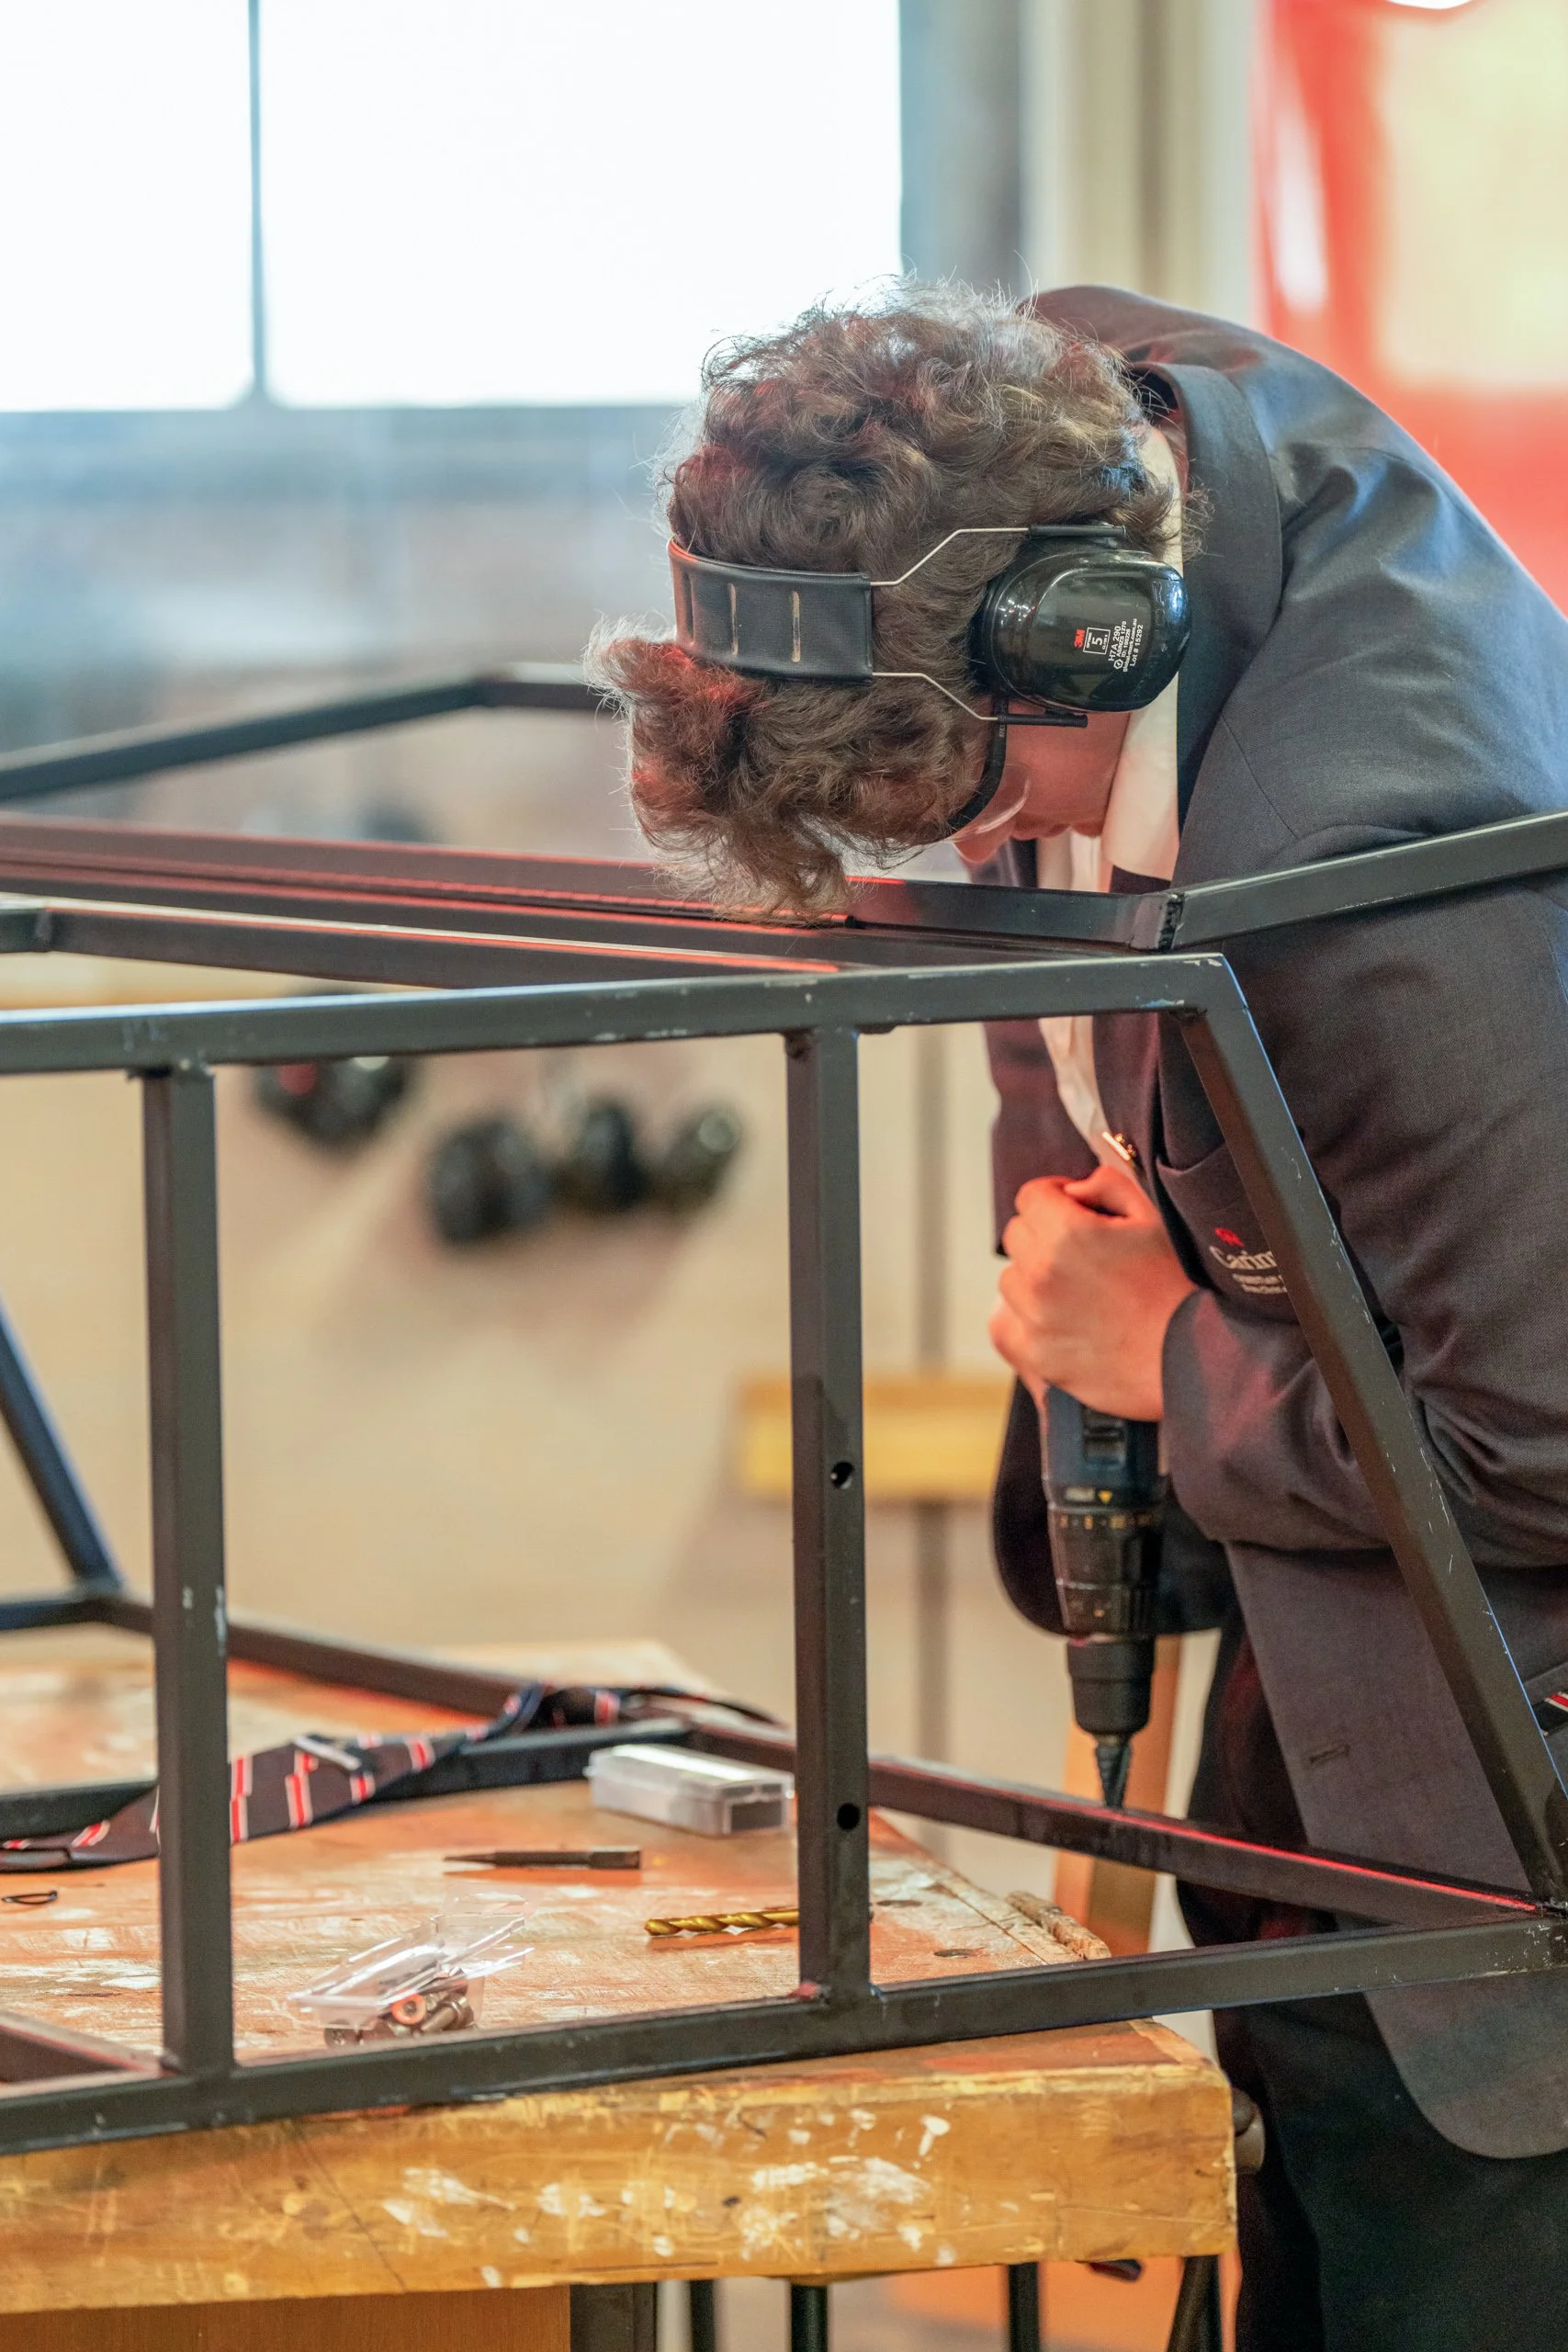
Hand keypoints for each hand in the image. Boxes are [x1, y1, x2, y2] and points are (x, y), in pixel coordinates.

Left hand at [989, 1159, 1196, 1420]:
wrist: (1193, 1356)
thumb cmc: (1178, 1284)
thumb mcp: (1153, 1218)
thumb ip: (1107, 1186)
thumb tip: (1073, 1190)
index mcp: (1067, 1232)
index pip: (1030, 1196)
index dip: (1054, 1197)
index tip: (1073, 1210)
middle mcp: (1041, 1273)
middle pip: (1018, 1235)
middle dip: (1043, 1234)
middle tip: (1080, 1253)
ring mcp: (1035, 1317)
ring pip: (1011, 1280)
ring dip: (1034, 1278)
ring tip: (1075, 1291)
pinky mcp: (1036, 1354)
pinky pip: (1005, 1326)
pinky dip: (1023, 1320)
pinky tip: (1054, 1320)